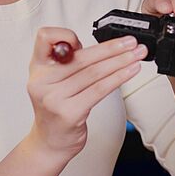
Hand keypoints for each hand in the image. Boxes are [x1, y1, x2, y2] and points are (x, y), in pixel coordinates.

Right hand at [25, 28, 147, 163]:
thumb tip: (104, 45)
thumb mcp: (54, 79)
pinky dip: (118, 78)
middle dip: (112, 48)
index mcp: (37, 67)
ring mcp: (54, 98)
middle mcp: (42, 81)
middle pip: (81, 57)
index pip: (45, 37)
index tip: (85, 38)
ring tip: (136, 55)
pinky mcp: (70, 113)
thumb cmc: (56, 107)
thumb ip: (69, 60)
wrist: (50, 141)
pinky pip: (99, 89)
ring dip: (121, 61)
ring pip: (94, 72)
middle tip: (130, 42)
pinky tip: (130, 71)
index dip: (65, 35)